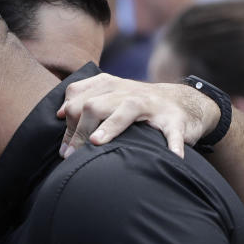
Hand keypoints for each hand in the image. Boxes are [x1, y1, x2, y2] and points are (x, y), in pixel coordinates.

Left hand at [57, 73, 217, 158]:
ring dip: (111, 126)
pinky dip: (173, 144)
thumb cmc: (140, 105)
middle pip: (95, 104)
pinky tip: (172, 157)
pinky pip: (173, 132)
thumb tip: (59, 115)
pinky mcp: (175, 121)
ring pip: (127, 109)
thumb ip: (86, 99)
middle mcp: (129, 92)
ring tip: (96, 142)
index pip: (79, 97)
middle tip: (71, 156)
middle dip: (78, 130)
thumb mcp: (112, 96)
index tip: (65, 147)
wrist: (185, 103)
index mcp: (111, 86)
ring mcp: (153, 105)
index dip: (67, 122)